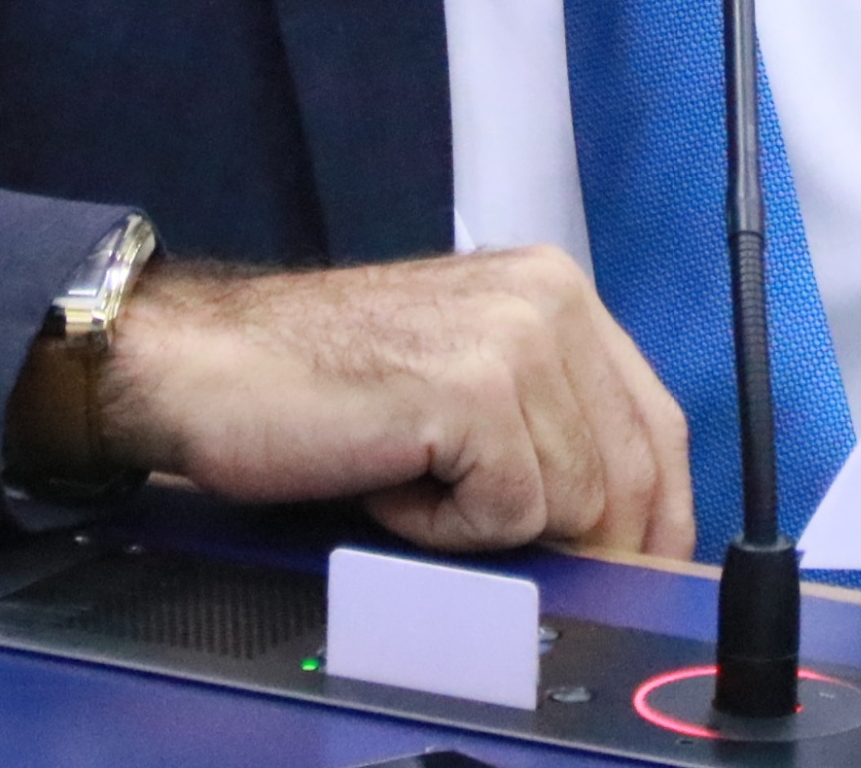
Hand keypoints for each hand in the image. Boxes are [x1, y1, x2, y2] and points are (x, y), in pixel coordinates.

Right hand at [93, 246, 694, 560]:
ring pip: (572, 502)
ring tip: (408, 477)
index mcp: (554, 291)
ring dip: (488, 525)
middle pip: (629, 473)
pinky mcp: (477, 391)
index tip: (638, 569)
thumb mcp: (460, 383)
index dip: (655, 513)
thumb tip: (619, 527)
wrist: (203, 364)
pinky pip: (510, 513)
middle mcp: (550, 300)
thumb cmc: (316, 384)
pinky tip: (388, 478)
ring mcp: (516, 340)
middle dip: (580, 541)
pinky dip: (446, 527)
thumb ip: (545, 422)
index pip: (657, 423)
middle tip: (492, 547)